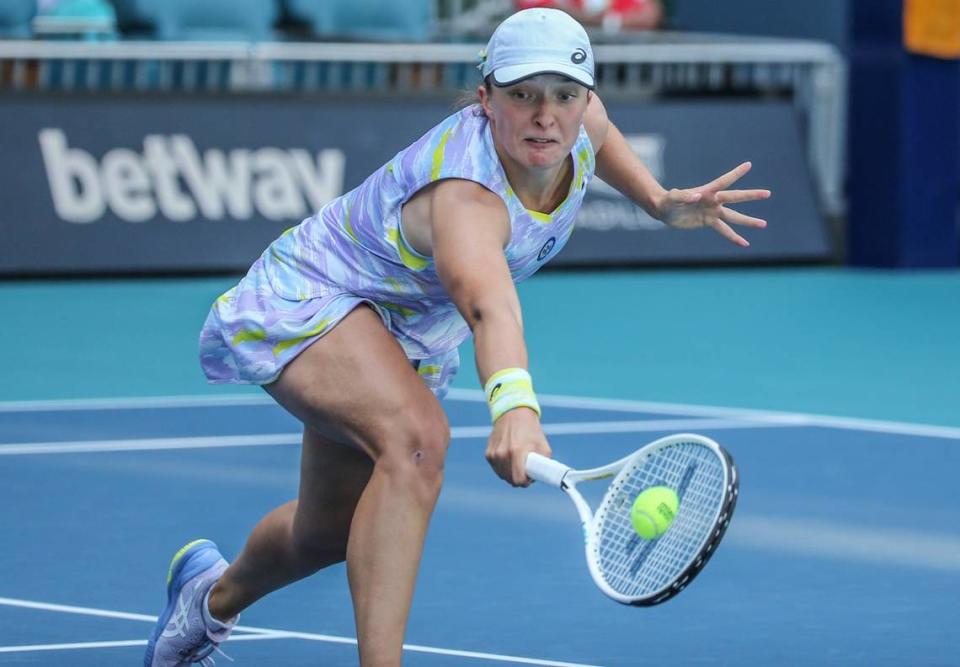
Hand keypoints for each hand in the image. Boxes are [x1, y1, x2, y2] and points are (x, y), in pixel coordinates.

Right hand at [484, 408, 550, 486]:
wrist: (513, 413)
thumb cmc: (531, 430)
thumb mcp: (543, 445)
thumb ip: (543, 464)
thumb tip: (540, 477)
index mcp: (517, 451)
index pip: (518, 479)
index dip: (525, 482)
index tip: (529, 478)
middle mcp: (503, 454)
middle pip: (510, 480)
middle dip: (518, 478)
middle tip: (525, 470)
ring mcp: (494, 454)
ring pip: (502, 475)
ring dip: (510, 473)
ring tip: (517, 462)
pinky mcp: (488, 453)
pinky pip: (497, 468)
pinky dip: (503, 467)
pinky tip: (509, 458)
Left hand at [655, 162, 770, 246]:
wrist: (665, 211)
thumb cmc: (667, 201)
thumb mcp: (672, 198)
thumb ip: (683, 196)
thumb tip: (697, 196)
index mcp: (707, 191)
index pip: (724, 181)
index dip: (735, 174)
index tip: (748, 165)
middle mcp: (713, 200)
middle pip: (735, 198)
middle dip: (751, 195)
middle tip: (768, 193)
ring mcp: (713, 212)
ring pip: (734, 216)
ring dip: (748, 221)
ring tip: (764, 224)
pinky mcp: (709, 222)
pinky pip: (725, 231)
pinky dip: (734, 237)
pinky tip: (745, 244)